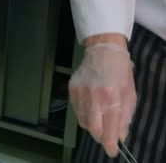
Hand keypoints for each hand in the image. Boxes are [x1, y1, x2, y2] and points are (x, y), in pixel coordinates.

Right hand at [69, 42, 135, 157]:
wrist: (103, 51)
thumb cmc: (120, 72)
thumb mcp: (130, 94)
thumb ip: (125, 116)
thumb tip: (120, 135)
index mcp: (112, 97)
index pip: (109, 127)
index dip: (110, 143)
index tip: (112, 151)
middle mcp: (94, 96)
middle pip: (93, 128)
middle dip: (100, 137)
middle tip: (106, 138)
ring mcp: (80, 93)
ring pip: (84, 121)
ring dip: (93, 126)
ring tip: (100, 120)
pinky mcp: (72, 90)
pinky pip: (76, 111)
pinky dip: (85, 116)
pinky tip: (91, 110)